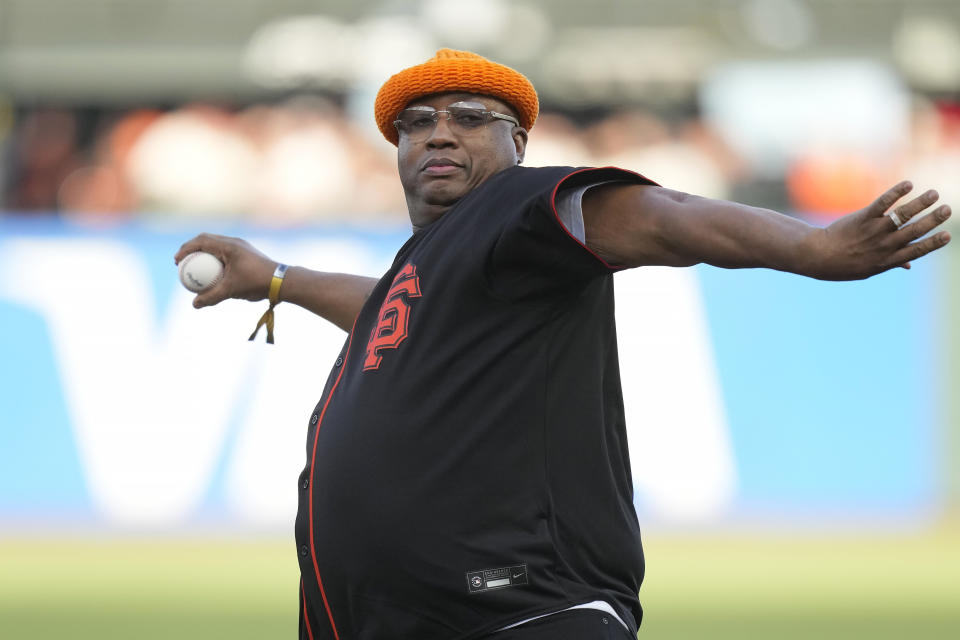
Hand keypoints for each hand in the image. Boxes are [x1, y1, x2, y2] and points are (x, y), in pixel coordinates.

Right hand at [174, 233, 276, 307]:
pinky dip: (214, 257)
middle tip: (182, 262)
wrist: (281, 281)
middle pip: (207, 239)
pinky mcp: (245, 253)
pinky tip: (211, 270)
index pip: (201, 241)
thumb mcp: (231, 290)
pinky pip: (224, 251)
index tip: (177, 261)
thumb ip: (211, 297)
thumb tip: (194, 305)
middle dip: (191, 248)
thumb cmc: (256, 283)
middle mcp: (234, 242)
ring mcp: (241, 246)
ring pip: (216, 244)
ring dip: (203, 251)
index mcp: (229, 246)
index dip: (186, 249)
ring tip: (194, 265)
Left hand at [808, 181, 951, 279]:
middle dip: (932, 220)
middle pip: (913, 232)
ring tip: (934, 194)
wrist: (819, 256)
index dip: (933, 243)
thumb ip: (891, 263)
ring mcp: (873, 231)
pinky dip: (895, 193)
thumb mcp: (868, 270)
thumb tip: (909, 265)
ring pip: (901, 216)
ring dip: (919, 204)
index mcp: (887, 260)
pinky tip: (908, 184)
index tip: (948, 235)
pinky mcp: (862, 218)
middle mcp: (883, 246)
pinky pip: (882, 204)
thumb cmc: (845, 264)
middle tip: (948, 209)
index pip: (916, 251)